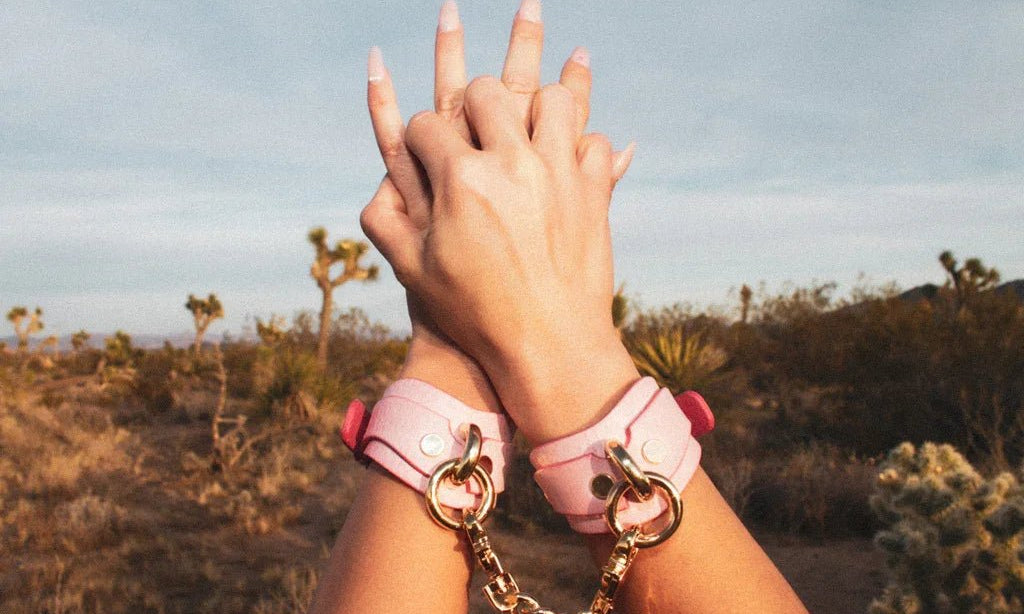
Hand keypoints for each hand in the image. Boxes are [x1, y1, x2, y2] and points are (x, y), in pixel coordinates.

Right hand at [363, 75, 639, 444]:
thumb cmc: (475, 314)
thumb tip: (377, 185)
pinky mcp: (594, 191)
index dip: (418, 137)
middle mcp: (510, 163)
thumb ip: (385, 222)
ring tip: (524, 132)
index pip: (425, 124)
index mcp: (459, 180)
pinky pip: (593, 140)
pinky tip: (563, 162)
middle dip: (471, 104)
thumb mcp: (414, 272)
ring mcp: (558, 172)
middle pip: (485, 91)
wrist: (549, 347)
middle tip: (473, 131)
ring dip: (534, 108)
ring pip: (551, 98)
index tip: (425, 152)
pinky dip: (579, 146)